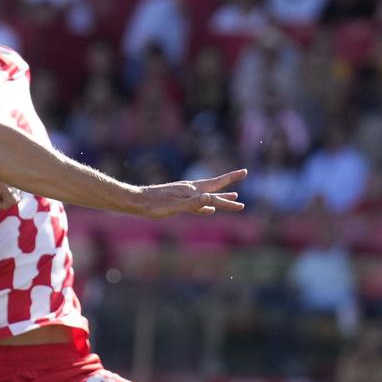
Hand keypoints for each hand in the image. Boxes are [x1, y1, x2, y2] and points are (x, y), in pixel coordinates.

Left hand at [132, 170, 246, 217]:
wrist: (137, 202)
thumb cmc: (154, 205)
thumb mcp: (175, 206)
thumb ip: (193, 203)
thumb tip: (210, 198)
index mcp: (192, 190)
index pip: (216, 185)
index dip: (231, 179)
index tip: (245, 171)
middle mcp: (191, 190)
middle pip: (215, 188)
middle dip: (230, 186)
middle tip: (243, 176)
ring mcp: (185, 196)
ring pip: (208, 196)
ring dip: (221, 197)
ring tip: (233, 197)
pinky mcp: (178, 202)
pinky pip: (198, 204)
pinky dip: (206, 206)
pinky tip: (209, 210)